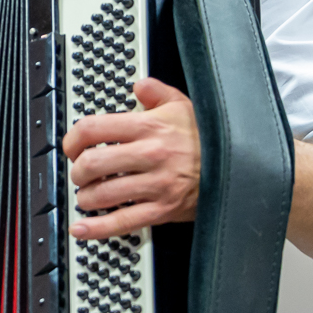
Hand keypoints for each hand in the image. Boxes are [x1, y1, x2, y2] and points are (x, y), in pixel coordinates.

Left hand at [63, 76, 199, 238]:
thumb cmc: (210, 138)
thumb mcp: (184, 106)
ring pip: (103, 195)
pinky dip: (97, 228)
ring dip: (86, 197)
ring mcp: (155, 185)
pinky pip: (123, 222)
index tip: (72, 146)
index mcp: (149, 127)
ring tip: (87, 195)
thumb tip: (139, 85)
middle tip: (79, 172)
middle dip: (77, 171)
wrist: (239, 167)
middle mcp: (149, 155)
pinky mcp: (162, 210)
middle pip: (92, 164)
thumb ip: (157, 92)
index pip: (94, 129)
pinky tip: (83, 228)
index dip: (73, 139)